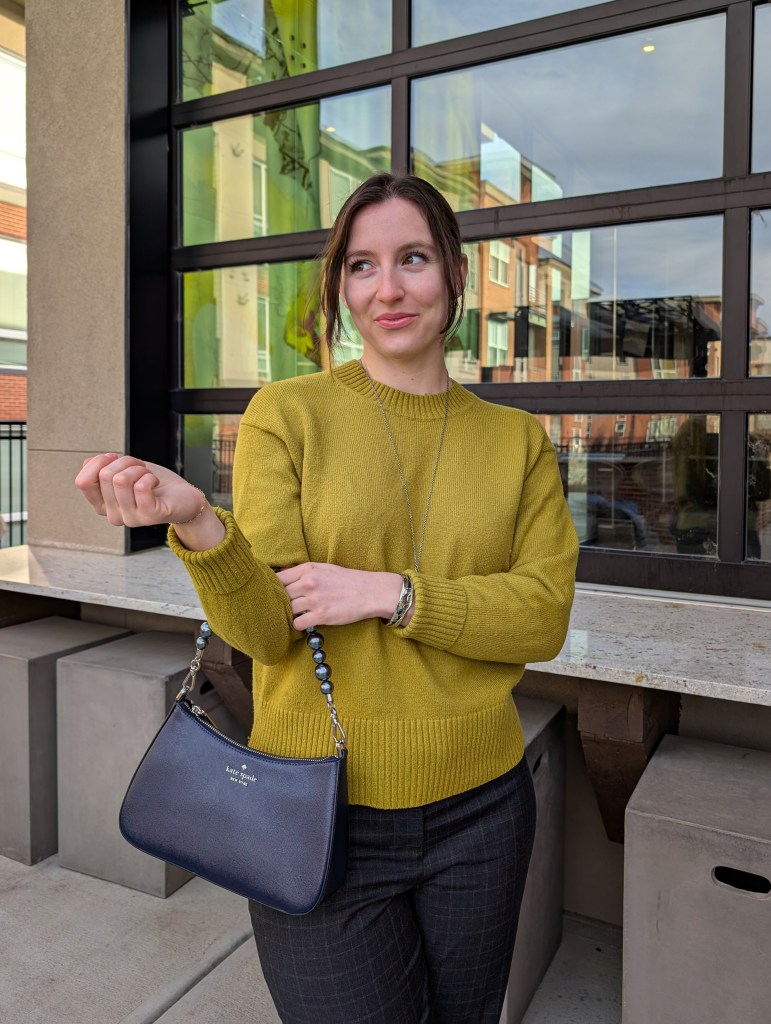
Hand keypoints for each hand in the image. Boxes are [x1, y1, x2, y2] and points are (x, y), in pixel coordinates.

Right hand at [75, 454, 205, 528]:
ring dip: (139, 469)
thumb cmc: (153, 483)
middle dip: (125, 462)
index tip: (114, 458)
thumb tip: (88, 463)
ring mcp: (130, 518)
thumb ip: (103, 469)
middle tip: (139, 468)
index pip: (82, 482)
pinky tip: (155, 483)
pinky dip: (150, 477)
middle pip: (105, 475)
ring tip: (148, 475)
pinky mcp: (149, 517)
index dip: (98, 462)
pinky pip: (141, 487)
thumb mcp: (124, 471)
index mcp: (102, 504)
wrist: (183, 496)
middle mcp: (113, 515)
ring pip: (121, 479)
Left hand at [276, 563, 405, 631]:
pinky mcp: (321, 615)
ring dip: (291, 614)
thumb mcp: (324, 568)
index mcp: (308, 569)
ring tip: (299, 614)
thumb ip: (303, 572)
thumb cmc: (347, 580)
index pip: (278, 578)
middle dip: (282, 602)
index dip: (274, 587)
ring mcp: (314, 600)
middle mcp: (309, 583)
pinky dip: (299, 625)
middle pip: (281, 595)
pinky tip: (306, 622)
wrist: (370, 592)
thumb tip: (281, 575)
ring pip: (288, 610)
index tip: (275, 593)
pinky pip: (297, 623)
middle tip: (287, 606)